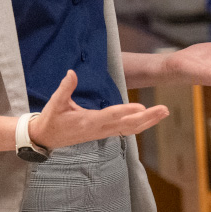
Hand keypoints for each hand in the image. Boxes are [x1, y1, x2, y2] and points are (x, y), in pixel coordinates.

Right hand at [30, 70, 168, 148]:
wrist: (45, 138)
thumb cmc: (51, 119)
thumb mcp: (55, 103)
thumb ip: (65, 88)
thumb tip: (71, 73)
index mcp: (88, 122)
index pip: (111, 116)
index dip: (126, 112)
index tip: (142, 108)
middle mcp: (99, 129)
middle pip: (128, 125)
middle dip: (148, 118)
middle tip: (164, 109)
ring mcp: (103, 133)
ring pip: (130, 129)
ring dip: (148, 121)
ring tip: (164, 112)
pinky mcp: (104, 133)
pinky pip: (126, 130)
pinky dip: (140, 125)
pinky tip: (151, 119)